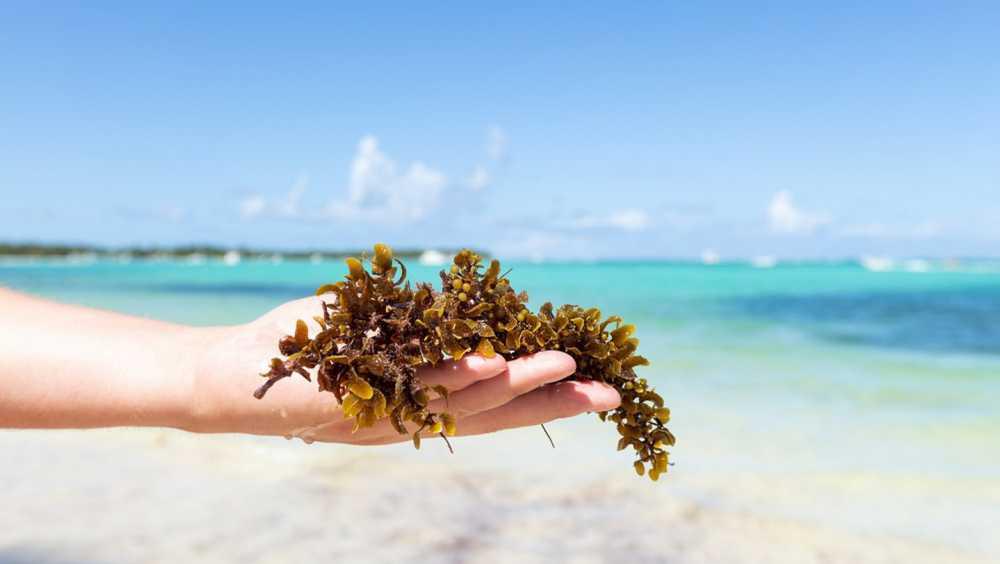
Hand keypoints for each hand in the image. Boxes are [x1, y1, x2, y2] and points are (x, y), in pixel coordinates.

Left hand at [188, 296, 620, 444]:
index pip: (494, 406)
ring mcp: (386, 411)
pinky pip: (411, 386)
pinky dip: (453, 375)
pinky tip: (493, 363)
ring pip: (462, 400)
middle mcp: (411, 418)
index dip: (545, 396)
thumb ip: (420, 330)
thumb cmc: (300, 350)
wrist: (227, 376)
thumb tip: (471, 309)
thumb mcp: (372, 335)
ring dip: (517, 383)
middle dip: (553, 403)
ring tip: (568, 366)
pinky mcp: (355, 398)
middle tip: (611, 395)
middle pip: (494, 413)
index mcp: (420, 407)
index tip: (592, 382)